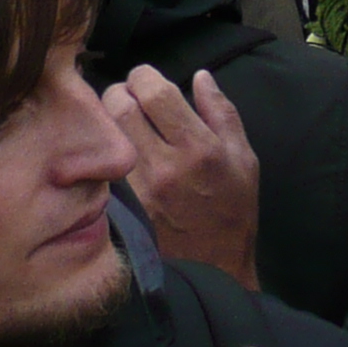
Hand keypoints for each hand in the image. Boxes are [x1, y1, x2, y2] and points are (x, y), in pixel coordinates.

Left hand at [101, 66, 258, 289]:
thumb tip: (201, 77)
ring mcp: (138, 189)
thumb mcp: (245, 159)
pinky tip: (109, 152)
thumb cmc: (233, 212)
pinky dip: (102, 152)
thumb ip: (223, 113)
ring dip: (107, 120)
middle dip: (120, 91)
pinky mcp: (122, 207)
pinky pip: (101, 166)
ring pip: (105, 135)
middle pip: (121, 107)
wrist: (213, 271)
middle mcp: (165, 165)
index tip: (145, 77)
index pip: (156, 92)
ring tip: (116, 121)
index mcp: (200, 147)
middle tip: (126, 95)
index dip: (144, 75)